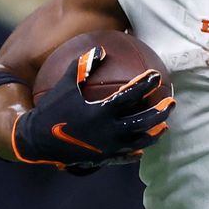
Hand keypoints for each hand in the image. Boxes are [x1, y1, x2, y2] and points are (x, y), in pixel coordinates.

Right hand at [9, 46, 172, 169]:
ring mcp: (108, 148)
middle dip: (160, 111)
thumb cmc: (50, 109)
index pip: (131, 96)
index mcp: (102, 112)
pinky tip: (142, 148)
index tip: (155, 76)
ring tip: (164, 127)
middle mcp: (109, 132)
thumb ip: (82, 66)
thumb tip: (100, 49)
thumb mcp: (65, 85)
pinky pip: (125, 156)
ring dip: (154, 133)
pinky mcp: (103, 159)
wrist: (36, 141)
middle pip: (143, 122)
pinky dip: (136, 151)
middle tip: (172, 102)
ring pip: (139, 142)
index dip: (145, 84)